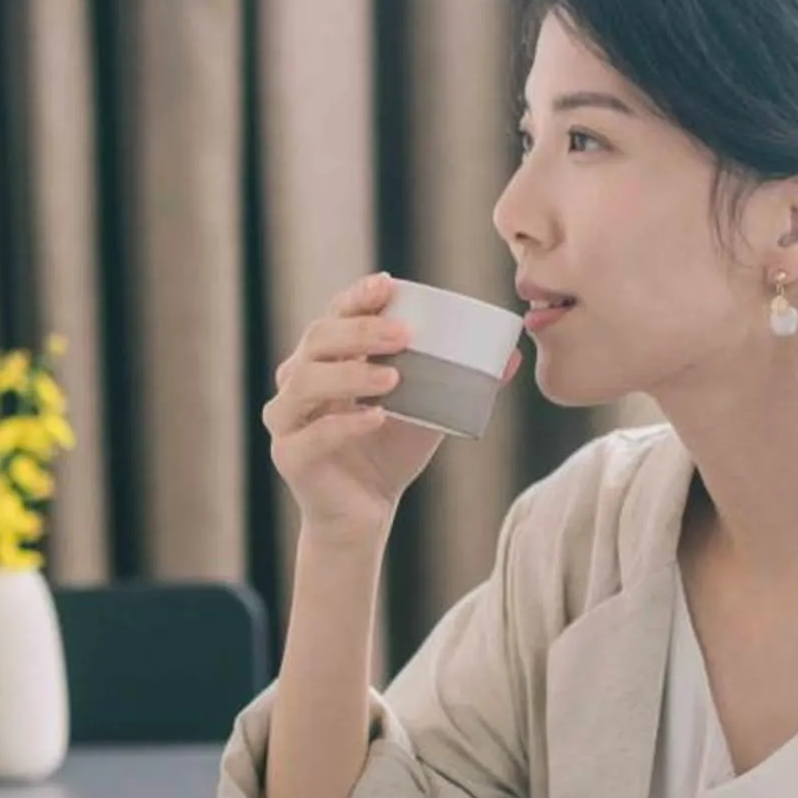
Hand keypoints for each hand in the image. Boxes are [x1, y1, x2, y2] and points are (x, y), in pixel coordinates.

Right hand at [264, 274, 518, 544]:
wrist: (366, 513)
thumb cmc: (390, 452)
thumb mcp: (429, 411)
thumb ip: (461, 383)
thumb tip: (510, 357)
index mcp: (326, 358)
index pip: (335, 315)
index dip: (356, 298)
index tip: (388, 284)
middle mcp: (297, 379)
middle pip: (317, 340)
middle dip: (360, 331)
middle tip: (404, 334)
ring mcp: (286, 417)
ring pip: (306, 381)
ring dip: (351, 374)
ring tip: (394, 378)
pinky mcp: (289, 455)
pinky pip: (312, 433)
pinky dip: (344, 423)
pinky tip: (376, 418)